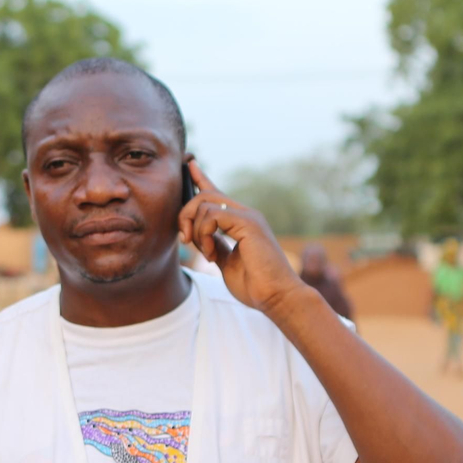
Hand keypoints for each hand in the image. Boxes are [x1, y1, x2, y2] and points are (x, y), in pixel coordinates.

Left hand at [177, 162, 304, 316]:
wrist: (277, 297)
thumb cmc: (255, 286)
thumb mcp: (227, 263)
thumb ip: (216, 246)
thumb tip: (202, 238)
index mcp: (242, 222)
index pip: (217, 193)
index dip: (201, 178)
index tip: (189, 164)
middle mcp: (246, 214)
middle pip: (205, 195)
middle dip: (185, 214)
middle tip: (185, 240)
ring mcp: (248, 217)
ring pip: (205, 202)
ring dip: (195, 229)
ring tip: (205, 253)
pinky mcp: (248, 223)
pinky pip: (212, 215)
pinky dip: (204, 234)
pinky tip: (210, 254)